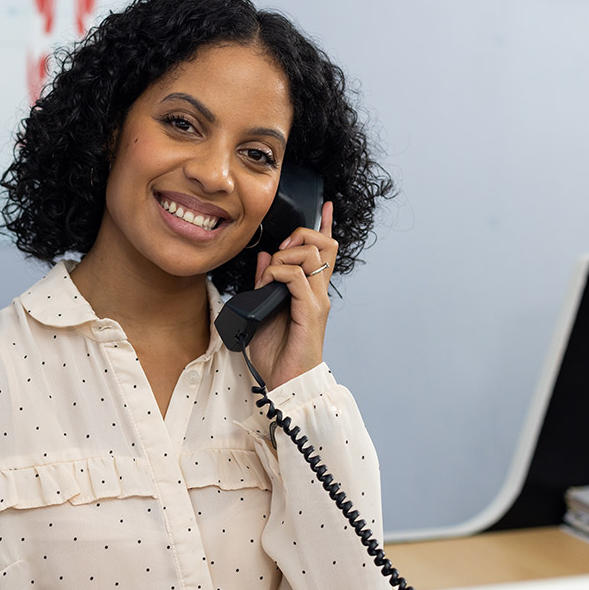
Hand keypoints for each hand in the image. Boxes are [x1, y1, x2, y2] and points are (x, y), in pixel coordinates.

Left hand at [247, 201, 336, 389]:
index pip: (325, 251)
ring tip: (271, 272)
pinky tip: (269, 283)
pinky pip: (297, 276)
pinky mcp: (311, 311)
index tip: (326, 207)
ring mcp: (317, 300)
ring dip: (286, 254)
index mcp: (310, 290)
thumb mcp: (262, 308)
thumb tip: (266, 257)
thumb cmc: (276, 353)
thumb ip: (265, 282)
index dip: (325, 226)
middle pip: (324, 244)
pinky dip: (279, 271)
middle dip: (301, 234)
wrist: (284, 382)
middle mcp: (319, 292)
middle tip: (281, 248)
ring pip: (313, 254)